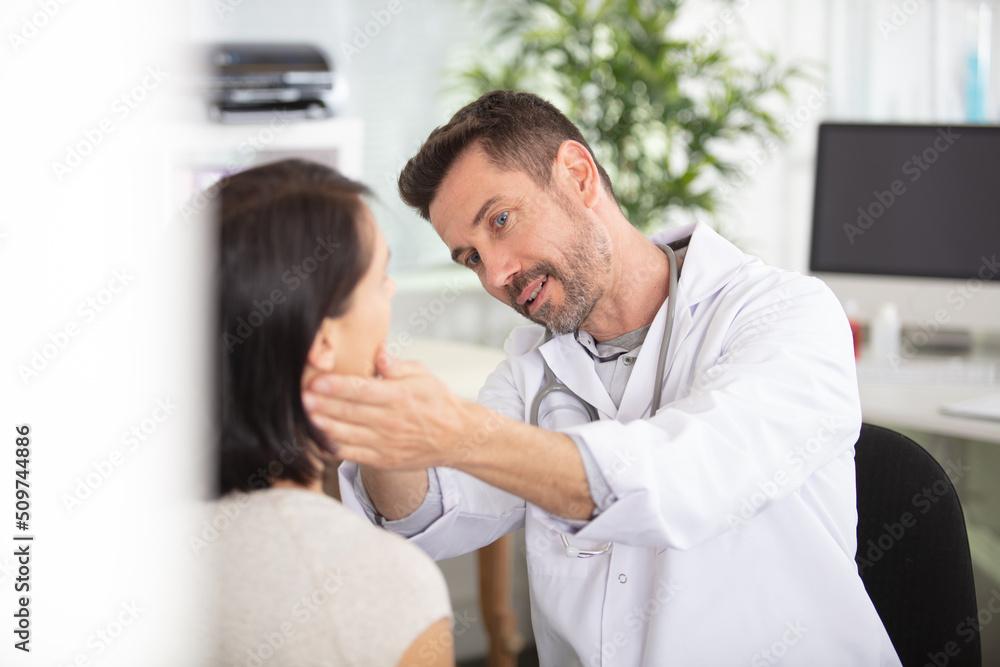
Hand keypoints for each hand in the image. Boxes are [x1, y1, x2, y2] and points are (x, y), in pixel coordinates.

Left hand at [302, 345, 476, 469]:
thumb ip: (397, 365)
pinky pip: (353, 455)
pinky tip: (318, 440)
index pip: (361, 390)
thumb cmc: (437, 401)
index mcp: (399, 397)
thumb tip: (378, 353)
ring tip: (305, 417)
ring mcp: (386, 443)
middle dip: (322, 405)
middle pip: (349, 412)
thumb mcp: (423, 375)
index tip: (316, 381)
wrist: (457, 437)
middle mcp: (391, 421)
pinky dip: (334, 449)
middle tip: (300, 397)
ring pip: (347, 435)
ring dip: (323, 426)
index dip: (336, 386)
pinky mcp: (383, 460)